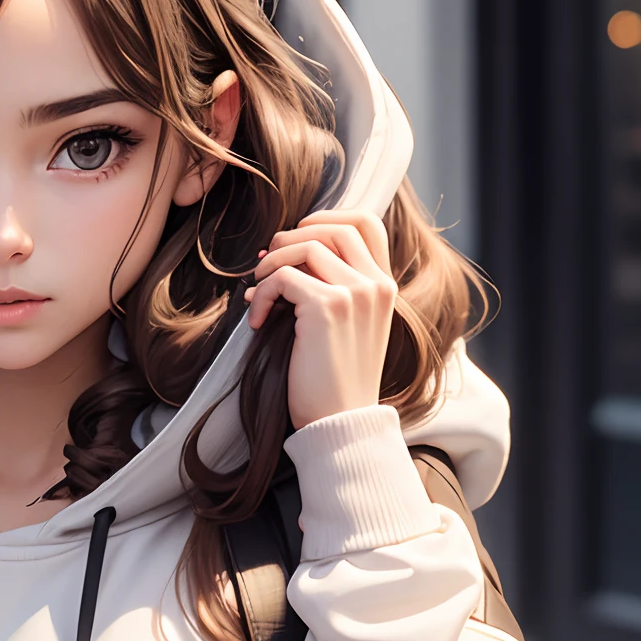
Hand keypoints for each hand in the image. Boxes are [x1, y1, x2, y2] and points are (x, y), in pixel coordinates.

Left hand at [243, 209, 396, 429]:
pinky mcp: (327, 307)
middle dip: (291, 238)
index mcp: (384, 287)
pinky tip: (257, 322)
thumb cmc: (333, 382)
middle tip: (266, 266)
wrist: (340, 422)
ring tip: (258, 294)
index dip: (327, 218)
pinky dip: (261, 295)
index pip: (367, 224)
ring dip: (271, 266)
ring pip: (304, 246)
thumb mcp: (344, 328)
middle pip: (333, 227)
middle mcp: (375, 284)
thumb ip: (331, 289)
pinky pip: (282, 277)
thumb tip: (280, 254)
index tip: (297, 235)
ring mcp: (355, 293)